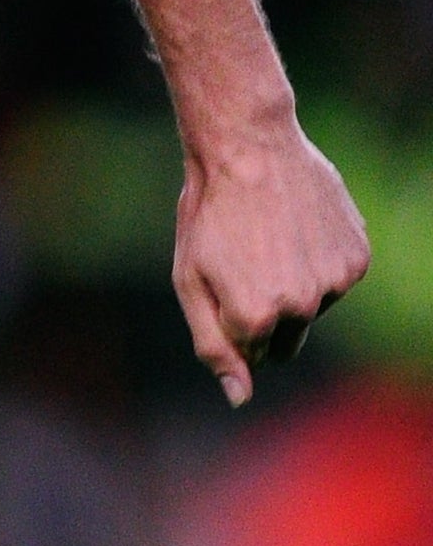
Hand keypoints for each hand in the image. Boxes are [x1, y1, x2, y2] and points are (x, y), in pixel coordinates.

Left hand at [173, 123, 369, 405]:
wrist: (247, 148)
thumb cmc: (208, 213)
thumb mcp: (190, 280)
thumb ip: (213, 345)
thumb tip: (240, 396)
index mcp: (256, 319)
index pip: (249, 352)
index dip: (229, 317)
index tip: (220, 280)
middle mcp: (301, 308)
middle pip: (286, 339)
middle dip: (264, 314)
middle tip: (245, 262)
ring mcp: (333, 283)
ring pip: (311, 306)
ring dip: (292, 283)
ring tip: (268, 236)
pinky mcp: (356, 258)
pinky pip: (334, 277)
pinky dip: (317, 260)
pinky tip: (296, 226)